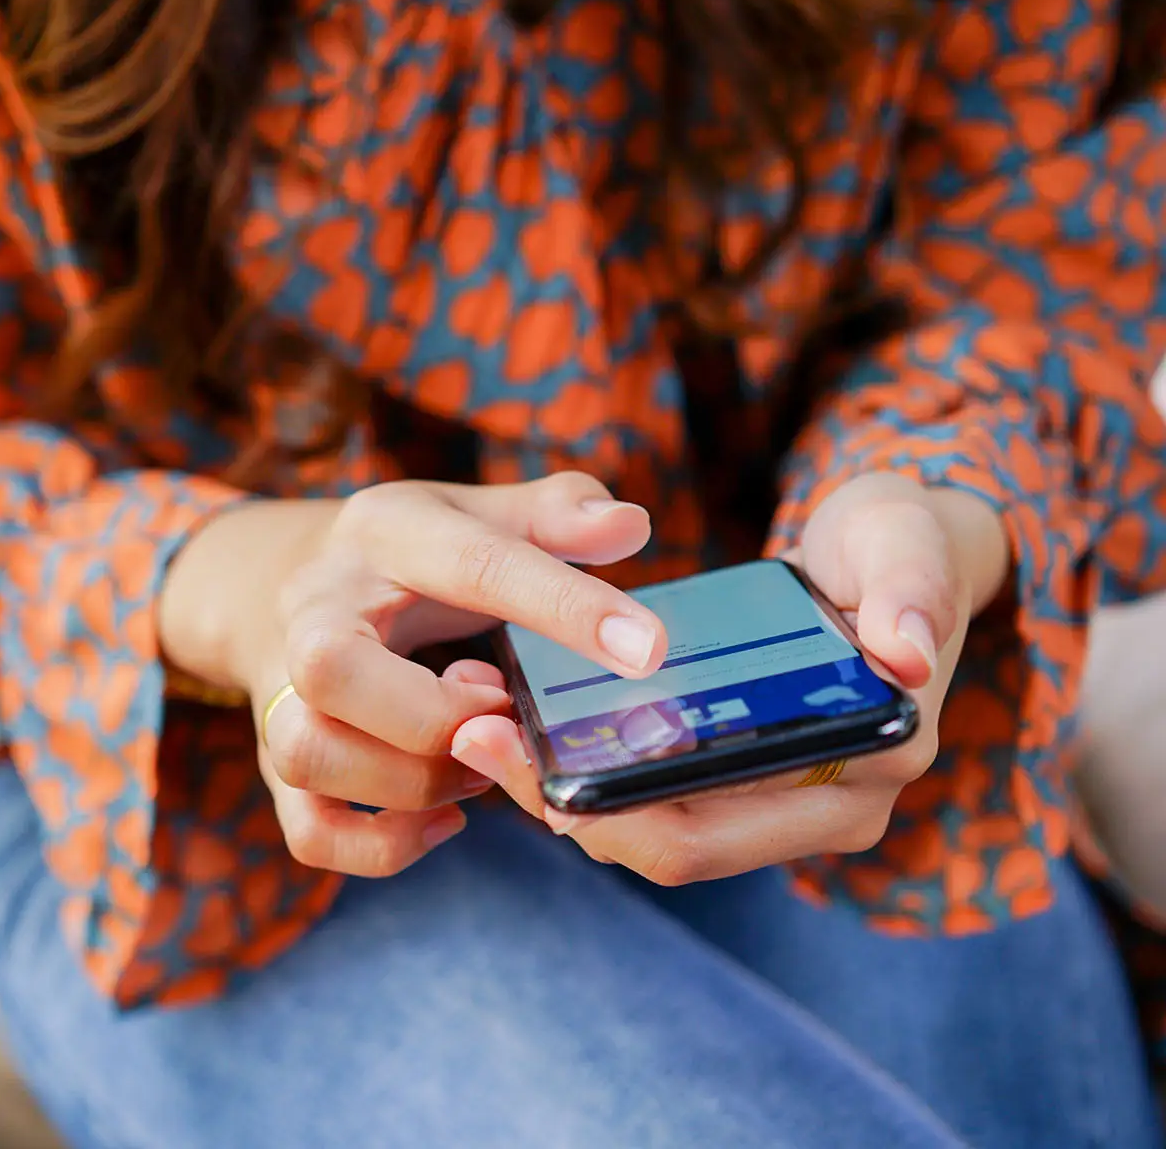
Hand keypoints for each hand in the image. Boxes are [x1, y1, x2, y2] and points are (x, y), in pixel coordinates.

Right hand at [159, 472, 665, 877]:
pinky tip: (446, 822)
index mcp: (384, 534)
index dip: (564, 608)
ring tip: (475, 769)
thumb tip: (632, 526)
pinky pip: (310, 830)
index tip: (647, 650)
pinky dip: (382, 845)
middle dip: (433, 714)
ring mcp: (282, 692)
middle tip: (501, 714)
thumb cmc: (412, 558)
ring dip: (409, 781)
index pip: (472, 564)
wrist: (277, 583)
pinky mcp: (279, 766)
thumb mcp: (480, 513)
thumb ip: (558, 513)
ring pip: (307, 752)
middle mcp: (314, 612)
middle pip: (330, 667)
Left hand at [451, 473, 1009, 885]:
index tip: (522, 757)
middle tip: (474, 733)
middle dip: (563, 806)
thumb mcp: (909, 542)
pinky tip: (520, 719)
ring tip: (479, 723)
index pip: (709, 833)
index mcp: (866, 768)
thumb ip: (914, 591)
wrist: (898, 554)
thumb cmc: (902, 542)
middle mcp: (824, 809)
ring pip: (647, 832)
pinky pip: (651, 797)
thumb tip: (905, 655)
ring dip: (561, 791)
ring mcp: (780, 803)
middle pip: (664, 847)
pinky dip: (586, 772)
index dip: (611, 814)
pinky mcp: (740, 778)